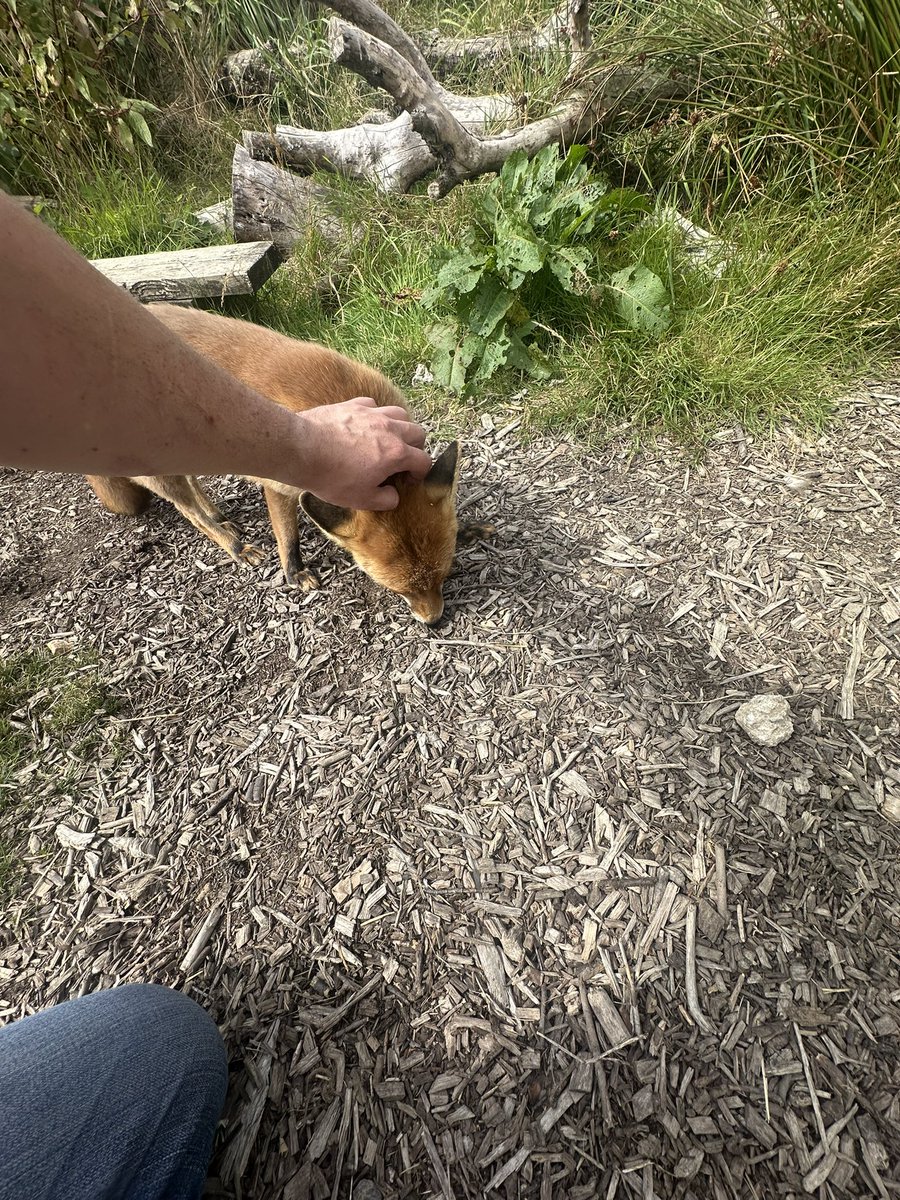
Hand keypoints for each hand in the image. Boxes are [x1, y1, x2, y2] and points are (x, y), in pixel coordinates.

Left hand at [293, 397, 432, 509]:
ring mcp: (372, 413)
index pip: (423, 460)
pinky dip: (375, 415)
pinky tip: (365, 426)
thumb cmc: (332, 476)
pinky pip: (373, 405)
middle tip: (401, 461)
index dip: (420, 474)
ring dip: (400, 427)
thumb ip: (386, 499)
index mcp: (397, 453)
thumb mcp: (362, 499)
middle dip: (415, 448)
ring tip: (387, 440)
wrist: (302, 449)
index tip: (408, 481)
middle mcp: (390, 428)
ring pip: (399, 413)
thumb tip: (393, 495)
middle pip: (417, 432)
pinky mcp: (353, 405)